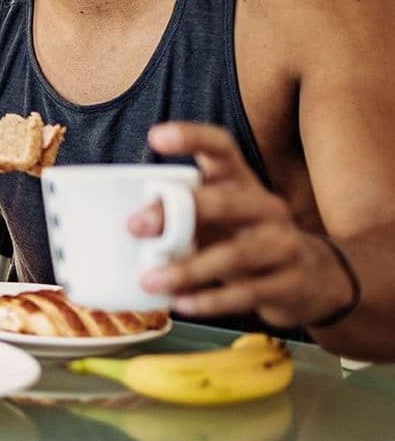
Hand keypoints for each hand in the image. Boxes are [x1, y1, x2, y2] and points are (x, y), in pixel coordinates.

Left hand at [134, 122, 351, 326]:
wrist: (313, 279)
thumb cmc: (244, 238)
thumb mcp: (217, 219)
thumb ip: (180, 216)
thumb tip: (126, 224)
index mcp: (243, 182)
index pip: (222, 147)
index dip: (192, 137)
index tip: (156, 137)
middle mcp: (267, 207)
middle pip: (224, 201)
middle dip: (176, 213)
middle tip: (134, 226)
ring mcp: (283, 244)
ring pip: (235, 254)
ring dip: (188, 269)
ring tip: (150, 280)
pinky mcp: (290, 283)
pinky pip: (247, 293)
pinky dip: (210, 300)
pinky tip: (181, 303)